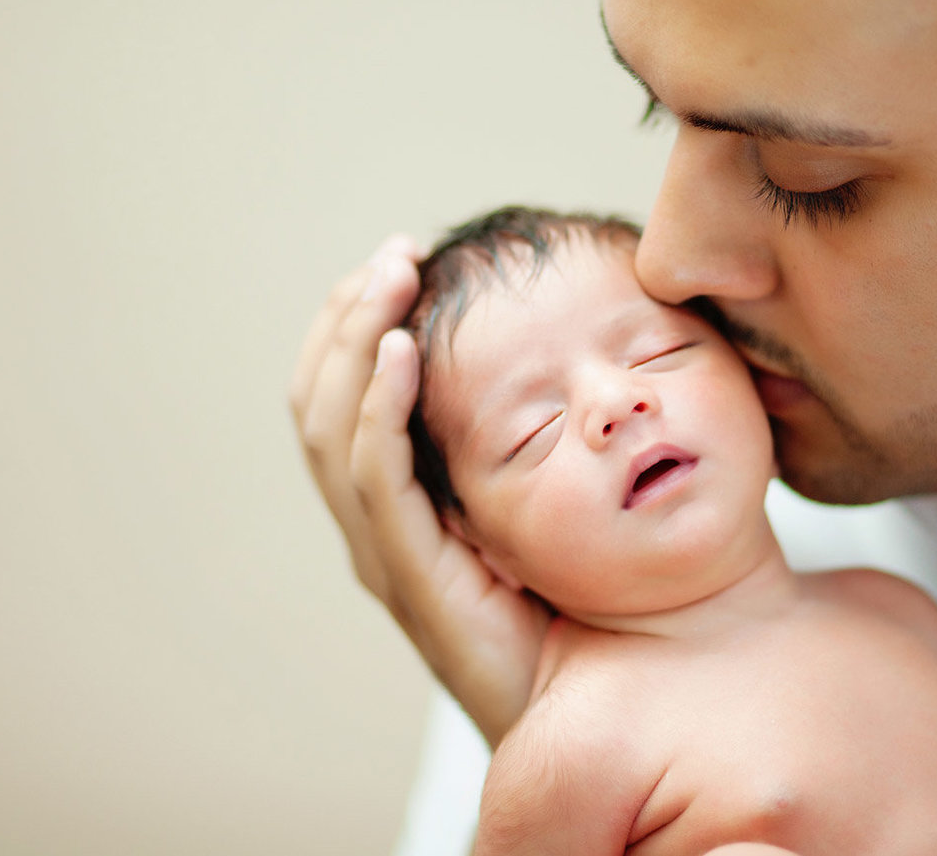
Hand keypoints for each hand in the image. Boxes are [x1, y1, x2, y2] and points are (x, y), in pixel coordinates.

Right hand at [289, 236, 549, 745]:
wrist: (615, 682)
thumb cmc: (595, 582)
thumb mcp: (548, 485)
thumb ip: (524, 426)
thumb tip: (549, 337)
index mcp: (400, 499)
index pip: (344, 395)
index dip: (358, 322)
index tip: (403, 257)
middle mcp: (377, 520)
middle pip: (321, 400)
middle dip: (349, 317)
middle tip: (396, 253)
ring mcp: (385, 550)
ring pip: (332, 429)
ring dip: (353, 342)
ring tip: (391, 275)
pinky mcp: (410, 576)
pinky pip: (376, 479)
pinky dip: (377, 407)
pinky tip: (399, 348)